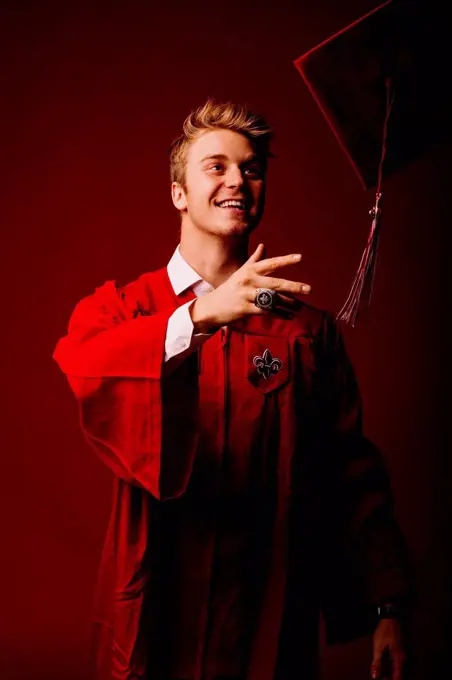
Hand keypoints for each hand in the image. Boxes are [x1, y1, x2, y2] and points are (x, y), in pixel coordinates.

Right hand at [190, 243, 310, 332]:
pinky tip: (289, 316)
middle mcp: (248, 281)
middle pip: (275, 283)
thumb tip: (264, 245)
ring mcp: (246, 295)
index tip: (300, 258)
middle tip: (309, 289)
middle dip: (293, 287)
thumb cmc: (230, 288)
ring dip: (289, 304)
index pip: (270, 263)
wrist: (212, 307)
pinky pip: (267, 312)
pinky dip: (280, 314)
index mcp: (249, 270)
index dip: (285, 260)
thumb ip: (254, 260)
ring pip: (272, 299)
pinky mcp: (245, 309)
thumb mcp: (241, 272)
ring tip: (300, 308)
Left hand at [371, 619, 406, 679]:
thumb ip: (377, 662)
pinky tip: (385, 667)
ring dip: (391, 672)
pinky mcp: (399, 651)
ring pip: (397, 667)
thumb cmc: (384, 632)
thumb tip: (374, 676)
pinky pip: (396, 662)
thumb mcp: (378, 647)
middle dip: (392, 677)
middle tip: (384, 678)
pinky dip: (391, 666)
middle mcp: (403, 658)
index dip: (393, 679)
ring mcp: (402, 654)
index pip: (398, 675)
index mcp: (398, 658)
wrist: (390, 618)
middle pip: (398, 672)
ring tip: (384, 676)